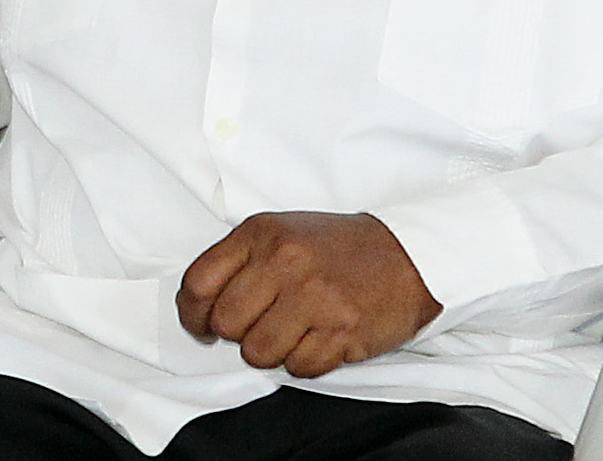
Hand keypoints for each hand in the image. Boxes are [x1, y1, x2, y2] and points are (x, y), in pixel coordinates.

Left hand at [177, 213, 439, 377]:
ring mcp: (315, 296)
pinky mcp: (342, 330)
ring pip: (257, 353)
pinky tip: (322, 337)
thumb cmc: (339, 249)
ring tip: (296, 330)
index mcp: (262, 233)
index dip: (194, 314)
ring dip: (273, 351)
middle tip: (263, 324)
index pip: (198, 284)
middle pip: (226, 324)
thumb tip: (199, 308)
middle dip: (240, 334)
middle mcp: (285, 261)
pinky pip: (298, 368)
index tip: (204, 324)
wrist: (408, 254)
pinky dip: (306, 361)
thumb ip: (239, 262)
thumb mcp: (282, 233)